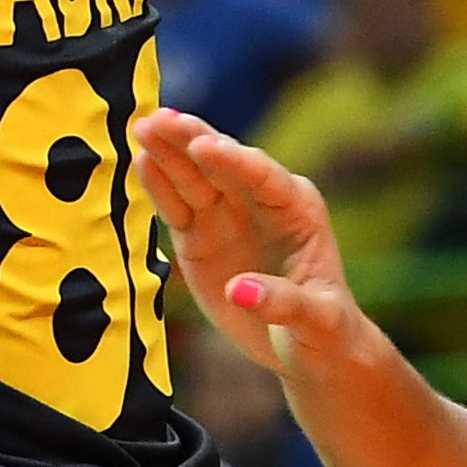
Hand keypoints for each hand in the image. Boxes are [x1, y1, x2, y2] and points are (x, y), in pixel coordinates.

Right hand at [133, 108, 370, 376]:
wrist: (305, 347)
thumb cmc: (324, 333)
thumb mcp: (317, 322)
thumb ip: (282, 303)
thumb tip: (237, 291)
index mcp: (297, 210)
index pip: (262, 176)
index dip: (232, 160)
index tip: (204, 145)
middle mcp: (257, 202)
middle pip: (221, 164)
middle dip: (192, 139)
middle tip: (162, 119)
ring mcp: (224, 215)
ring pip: (192, 176)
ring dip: (167, 151)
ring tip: (142, 127)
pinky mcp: (197, 233)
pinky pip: (174, 204)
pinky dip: (157, 184)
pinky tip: (141, 161)